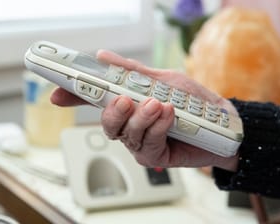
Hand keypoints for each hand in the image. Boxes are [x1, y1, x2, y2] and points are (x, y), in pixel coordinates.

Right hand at [51, 50, 238, 170]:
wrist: (221, 121)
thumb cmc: (192, 100)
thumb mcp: (162, 79)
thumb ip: (133, 72)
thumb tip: (103, 57)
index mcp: (128, 104)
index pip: (97, 100)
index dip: (76, 96)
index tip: (58, 93)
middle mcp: (130, 125)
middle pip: (106, 123)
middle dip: (111, 111)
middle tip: (123, 98)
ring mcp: (140, 143)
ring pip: (125, 134)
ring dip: (140, 118)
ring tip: (157, 105)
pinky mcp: (154, 157)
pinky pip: (146, 144)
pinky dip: (156, 127)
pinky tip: (168, 116)